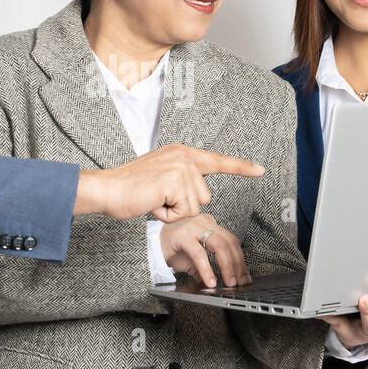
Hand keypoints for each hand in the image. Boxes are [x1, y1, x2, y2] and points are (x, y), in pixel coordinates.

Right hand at [73, 144, 264, 220]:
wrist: (107, 190)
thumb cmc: (129, 190)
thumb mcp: (160, 179)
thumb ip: (180, 181)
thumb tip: (197, 196)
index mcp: (182, 152)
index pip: (217, 161)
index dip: (240, 167)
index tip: (260, 170)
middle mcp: (184, 155)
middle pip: (204, 196)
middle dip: (182, 206)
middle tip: (156, 198)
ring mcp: (180, 166)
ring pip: (195, 206)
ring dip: (174, 212)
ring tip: (153, 199)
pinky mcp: (175, 181)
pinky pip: (184, 213)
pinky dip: (167, 216)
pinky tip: (152, 203)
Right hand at [159, 214, 249, 288]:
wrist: (149, 245)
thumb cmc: (172, 249)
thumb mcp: (195, 259)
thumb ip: (210, 267)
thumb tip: (225, 281)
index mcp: (210, 224)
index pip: (232, 240)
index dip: (241, 260)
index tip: (245, 276)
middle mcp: (204, 222)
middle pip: (230, 242)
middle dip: (238, 264)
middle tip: (240, 282)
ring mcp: (193, 226)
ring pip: (219, 245)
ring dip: (227, 266)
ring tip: (229, 282)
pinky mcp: (182, 235)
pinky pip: (199, 254)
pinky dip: (207, 269)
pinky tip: (210, 281)